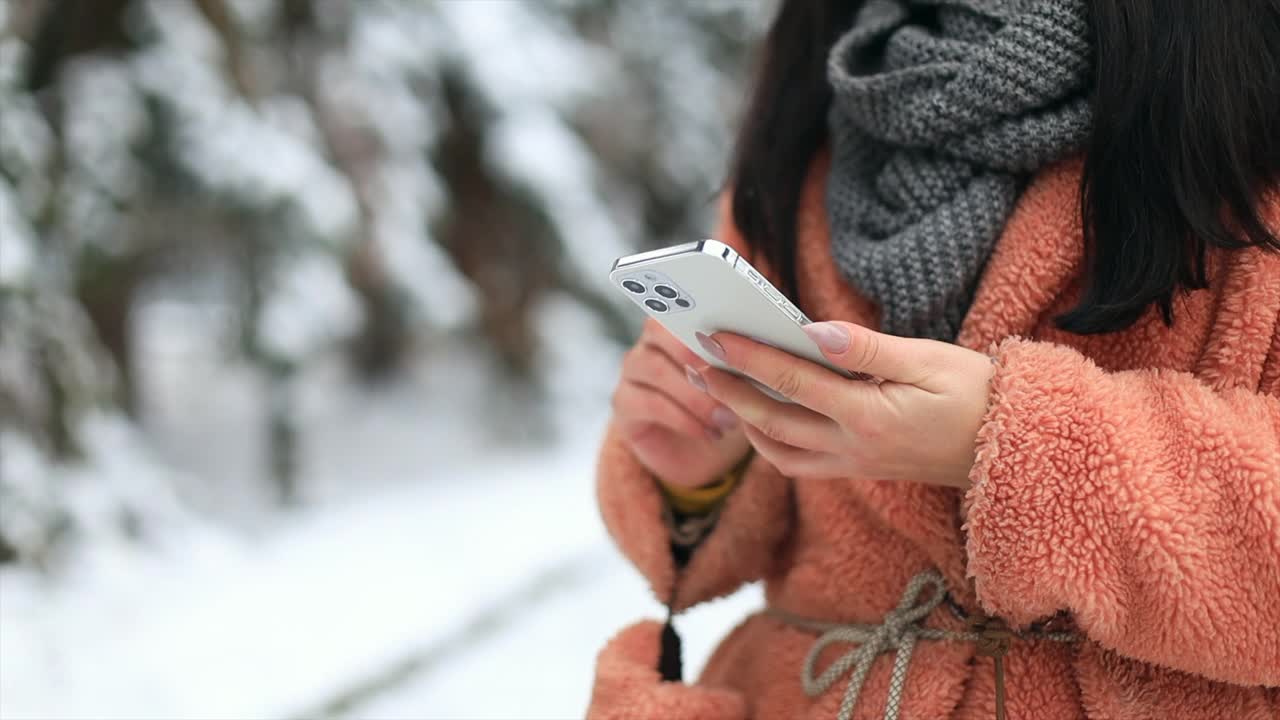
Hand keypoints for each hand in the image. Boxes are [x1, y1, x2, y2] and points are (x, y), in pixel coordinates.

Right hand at [613, 320, 749, 488]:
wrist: (703, 453)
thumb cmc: (727, 406)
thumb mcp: (743, 382)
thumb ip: (747, 357)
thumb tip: (769, 344)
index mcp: (678, 325)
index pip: (677, 304)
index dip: (696, 314)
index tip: (723, 333)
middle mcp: (650, 342)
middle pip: (659, 330)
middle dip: (694, 352)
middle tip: (726, 376)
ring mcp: (634, 372)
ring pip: (655, 368)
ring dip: (694, 394)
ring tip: (726, 417)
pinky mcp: (625, 404)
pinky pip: (649, 403)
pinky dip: (684, 418)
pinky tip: (710, 432)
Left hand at [689, 322, 994, 488]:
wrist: (1008, 450)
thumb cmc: (974, 394)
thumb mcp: (927, 359)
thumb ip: (866, 348)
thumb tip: (813, 331)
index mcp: (869, 417)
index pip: (793, 383)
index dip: (748, 357)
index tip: (713, 335)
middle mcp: (852, 448)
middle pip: (771, 420)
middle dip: (727, 389)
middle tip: (693, 360)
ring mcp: (851, 464)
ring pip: (777, 449)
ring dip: (741, 418)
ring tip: (715, 384)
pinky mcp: (855, 469)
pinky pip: (796, 461)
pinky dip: (767, 438)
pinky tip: (757, 412)